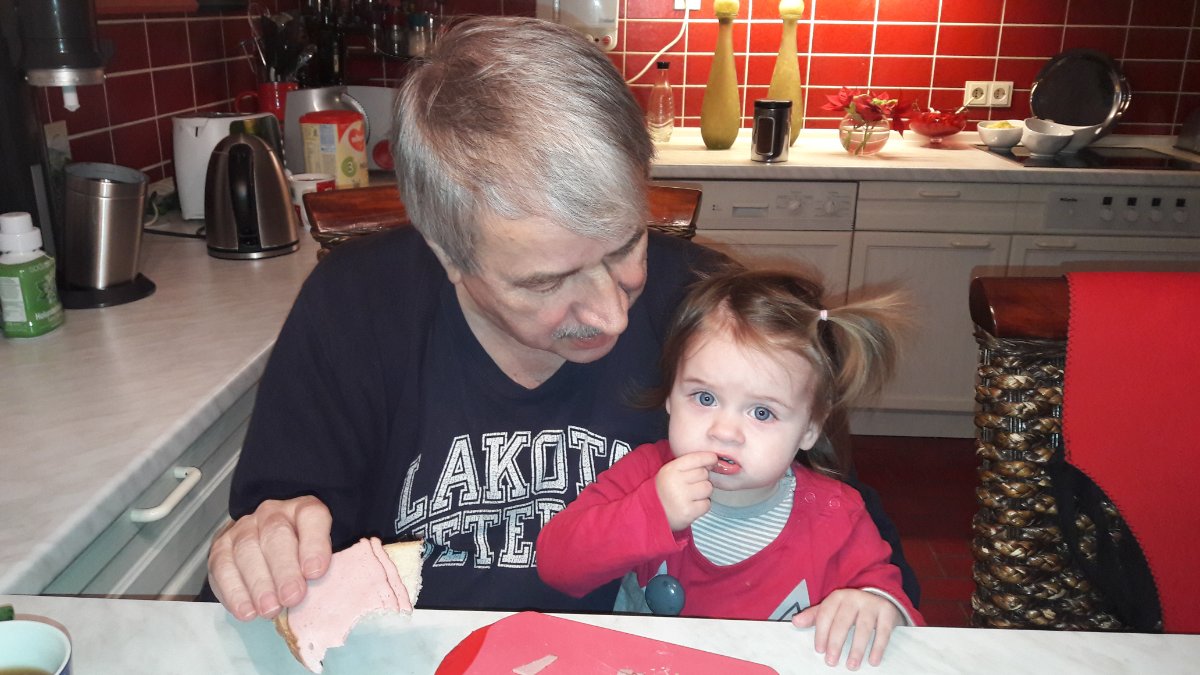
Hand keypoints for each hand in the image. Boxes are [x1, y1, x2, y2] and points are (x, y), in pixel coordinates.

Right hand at [207, 496, 332, 620]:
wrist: (266, 550)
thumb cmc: (300, 558)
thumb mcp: (319, 556)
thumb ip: (323, 568)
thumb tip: (332, 594)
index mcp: (303, 510)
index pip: (311, 515)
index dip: (314, 543)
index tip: (315, 572)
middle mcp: (272, 514)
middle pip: (276, 534)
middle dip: (285, 569)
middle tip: (292, 597)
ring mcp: (243, 529)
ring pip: (247, 550)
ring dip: (259, 584)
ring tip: (270, 609)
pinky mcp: (221, 549)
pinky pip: (223, 568)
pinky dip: (235, 592)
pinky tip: (247, 611)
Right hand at [655, 451, 715, 530]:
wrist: (651, 513)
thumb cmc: (665, 491)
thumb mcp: (670, 472)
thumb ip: (688, 465)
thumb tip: (712, 460)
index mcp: (671, 469)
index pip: (697, 458)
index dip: (708, 458)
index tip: (713, 460)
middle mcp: (676, 481)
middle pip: (704, 473)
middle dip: (702, 479)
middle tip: (692, 486)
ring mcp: (682, 497)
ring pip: (708, 488)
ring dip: (704, 493)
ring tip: (692, 497)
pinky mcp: (688, 512)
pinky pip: (707, 504)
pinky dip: (702, 506)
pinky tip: (692, 506)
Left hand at [791, 589, 902, 669]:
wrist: (880, 597)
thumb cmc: (851, 608)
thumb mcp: (832, 608)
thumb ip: (815, 616)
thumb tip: (795, 622)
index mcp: (837, 597)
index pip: (825, 614)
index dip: (821, 633)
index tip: (819, 650)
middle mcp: (854, 598)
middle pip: (843, 622)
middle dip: (836, 643)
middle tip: (831, 662)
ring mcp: (871, 604)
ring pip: (863, 628)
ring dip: (857, 649)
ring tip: (852, 666)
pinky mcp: (887, 612)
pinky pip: (883, 631)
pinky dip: (878, 647)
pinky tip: (873, 661)